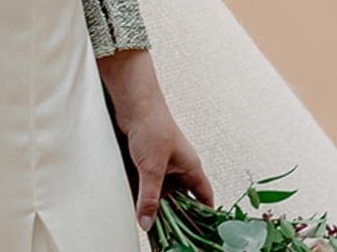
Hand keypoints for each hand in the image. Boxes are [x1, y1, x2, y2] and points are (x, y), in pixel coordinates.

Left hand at [97, 48, 214, 233]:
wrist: (131, 100)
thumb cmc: (151, 122)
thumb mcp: (151, 167)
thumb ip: (149, 196)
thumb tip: (148, 221)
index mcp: (190, 167)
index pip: (204, 197)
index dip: (205, 215)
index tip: (202, 233)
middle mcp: (177, 167)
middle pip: (181, 200)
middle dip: (175, 216)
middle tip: (169, 235)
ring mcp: (160, 164)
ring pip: (161, 193)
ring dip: (155, 204)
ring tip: (150, 223)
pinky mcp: (144, 160)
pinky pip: (145, 184)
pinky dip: (141, 194)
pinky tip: (134, 203)